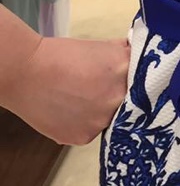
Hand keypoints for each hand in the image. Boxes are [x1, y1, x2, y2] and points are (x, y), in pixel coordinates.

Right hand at [2, 36, 130, 145]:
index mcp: (124, 72)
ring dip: (104, 112)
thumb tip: (140, 57)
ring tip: (85, 100)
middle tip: (106, 91)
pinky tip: (73, 110)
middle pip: (131, 104)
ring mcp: (101, 122)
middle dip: (122, 98)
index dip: (141, 83)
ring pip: (112, 119)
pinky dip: (86, 123)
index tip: (136, 84)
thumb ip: (124, 55)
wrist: (27, 72)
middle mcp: (117, 99)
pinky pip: (92, 131)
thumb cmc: (63, 54)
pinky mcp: (83, 137)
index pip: (146, 82)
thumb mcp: (102, 47)